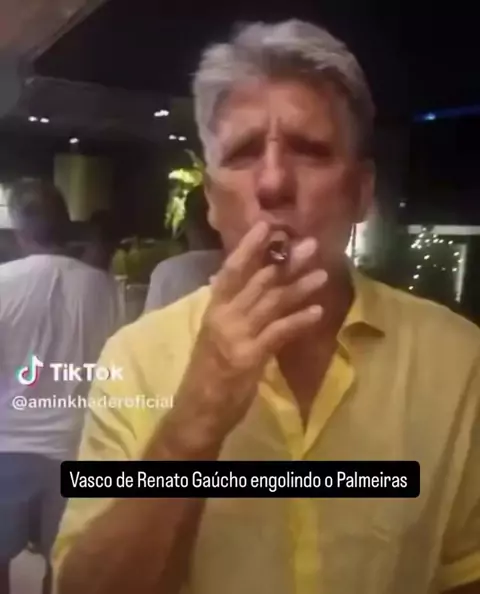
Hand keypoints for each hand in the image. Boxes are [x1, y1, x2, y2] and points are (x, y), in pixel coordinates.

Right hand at [166, 221, 326, 451]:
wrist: (197, 410)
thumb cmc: (206, 372)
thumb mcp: (213, 334)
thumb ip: (230, 309)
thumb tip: (241, 284)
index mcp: (213, 309)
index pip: (230, 271)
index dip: (249, 248)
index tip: (268, 226)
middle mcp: (223, 317)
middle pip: (258, 282)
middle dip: (285, 262)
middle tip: (310, 244)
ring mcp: (236, 336)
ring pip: (271, 304)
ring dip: (299, 287)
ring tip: (322, 273)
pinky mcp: (249, 357)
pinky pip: (278, 333)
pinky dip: (298, 321)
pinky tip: (317, 311)